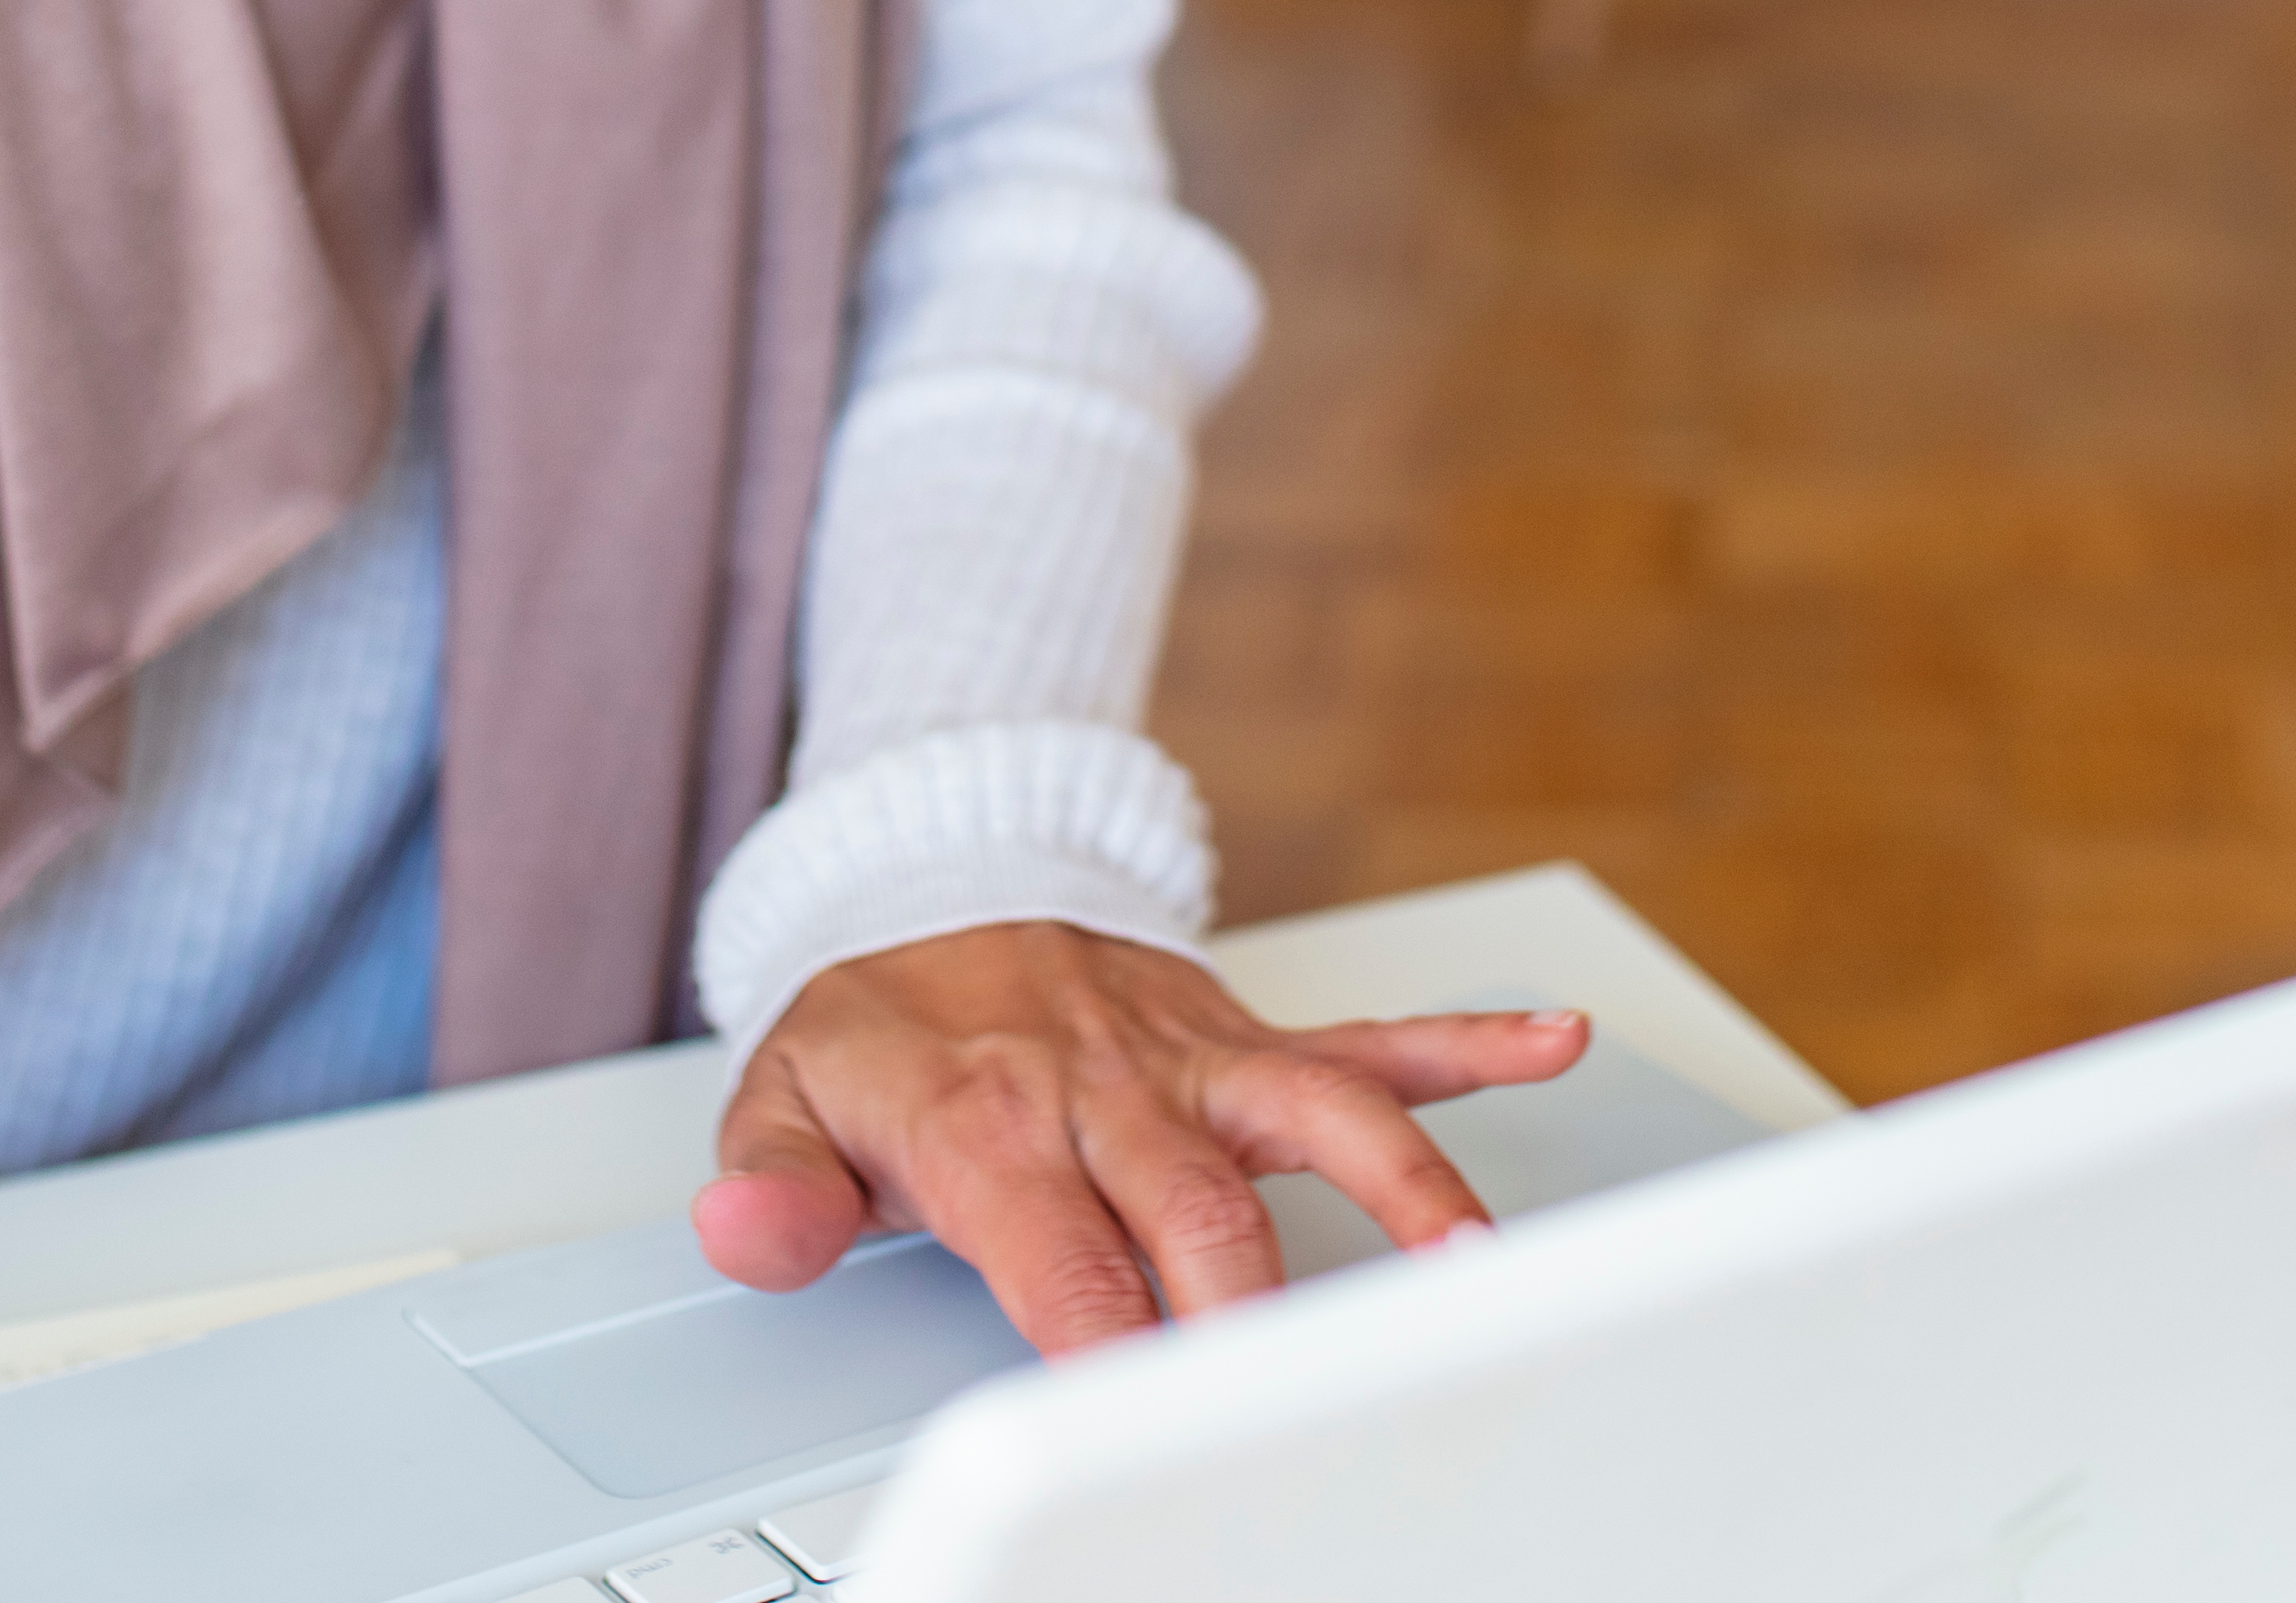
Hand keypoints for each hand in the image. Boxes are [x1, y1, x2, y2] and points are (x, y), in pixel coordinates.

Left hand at [695, 920, 1589, 1354]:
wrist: (934, 881)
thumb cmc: (879, 1027)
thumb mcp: (782, 1095)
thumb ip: (771, 1183)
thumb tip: (744, 1231)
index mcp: (992, 1123)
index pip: (1063, 1258)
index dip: (1106, 1341)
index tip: (1142, 1415)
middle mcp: (1109, 1088)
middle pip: (1205, 1212)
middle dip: (1256, 1306)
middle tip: (1309, 1394)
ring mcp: (1196, 1058)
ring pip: (1321, 1116)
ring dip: (1405, 1187)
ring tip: (1474, 1265)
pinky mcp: (1254, 1035)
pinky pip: (1372, 1031)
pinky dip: (1468, 1039)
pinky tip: (1551, 1045)